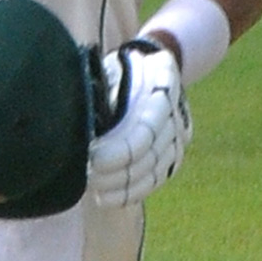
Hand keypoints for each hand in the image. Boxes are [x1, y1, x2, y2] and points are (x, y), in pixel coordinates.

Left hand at [88, 39, 192, 206]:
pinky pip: (157, 178)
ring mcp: (179, 136)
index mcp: (162, 84)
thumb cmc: (122, 64)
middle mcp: (176, 113)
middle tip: (87, 177)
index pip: (146, 129)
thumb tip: (83, 124)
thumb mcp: (111, 67)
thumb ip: (102, 91)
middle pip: (150, 154)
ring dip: (124, 186)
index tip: (94, 159)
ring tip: (94, 191)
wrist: (155, 62)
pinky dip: (133, 191)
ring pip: (155, 170)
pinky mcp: (174, 154)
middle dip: (118, 171)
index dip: (121, 149)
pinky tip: (109, 198)